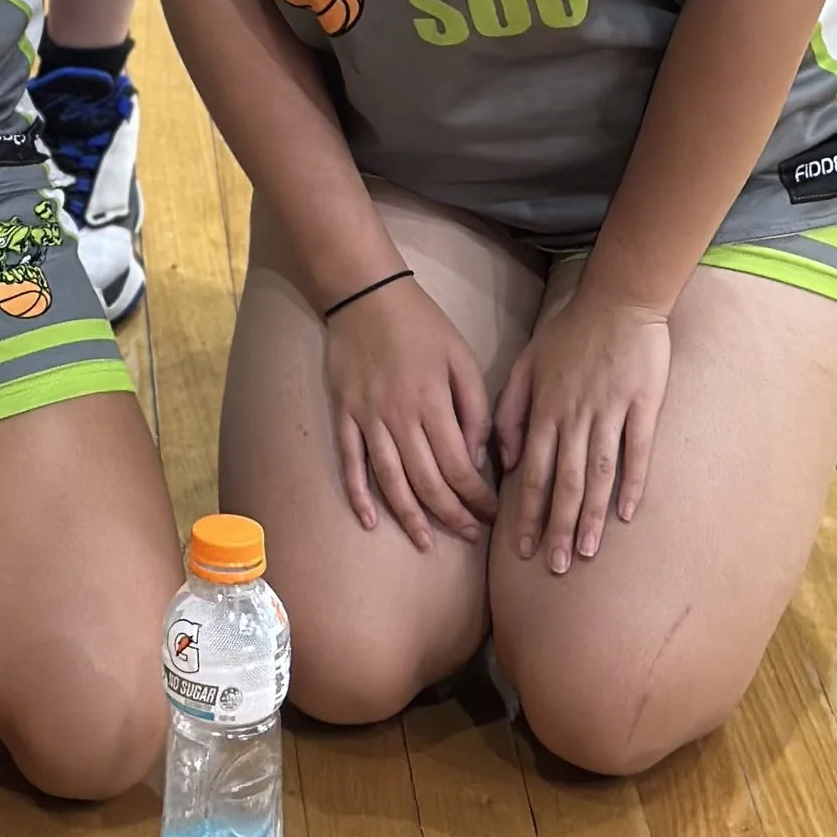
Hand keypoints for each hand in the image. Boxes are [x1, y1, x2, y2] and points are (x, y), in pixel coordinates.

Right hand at [321, 271, 498, 548]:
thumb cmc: (421, 324)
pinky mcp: (345, 414)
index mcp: (433, 402)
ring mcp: (368, 418)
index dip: (476, 498)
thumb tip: (475, 456)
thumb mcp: (461, 356)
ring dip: (410, 516)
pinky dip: (358, 494)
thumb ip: (474, 408)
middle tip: (470, 535)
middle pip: (427, 482)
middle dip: (452, 515)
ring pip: (391, 480)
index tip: (491, 514)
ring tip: (426, 542)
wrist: (365, 293)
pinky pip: (351, 462)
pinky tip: (370, 520)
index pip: (459, 467)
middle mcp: (400, 417)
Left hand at [494, 284, 670, 573]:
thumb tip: (505, 458)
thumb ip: (511, 409)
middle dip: (556, 526)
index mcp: (546, 408)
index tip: (523, 549)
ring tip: (585, 553)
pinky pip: (636, 452)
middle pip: (562, 481)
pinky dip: (632, 484)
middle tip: (553, 567)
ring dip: (589, 516)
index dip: (527, 512)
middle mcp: (574, 415)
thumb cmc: (572, 330)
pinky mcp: (642, 406)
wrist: (619, 298)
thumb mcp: (528, 362)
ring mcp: (609, 411)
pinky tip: (626, 514)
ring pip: (597, 474)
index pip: (532, 470)